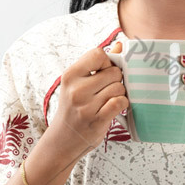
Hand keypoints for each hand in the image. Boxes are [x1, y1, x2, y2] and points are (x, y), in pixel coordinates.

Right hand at [47, 41, 126, 158]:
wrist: (62, 140)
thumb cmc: (73, 108)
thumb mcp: (78, 83)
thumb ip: (98, 64)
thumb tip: (119, 45)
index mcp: (70, 75)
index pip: (98, 53)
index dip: (107, 62)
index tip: (104, 73)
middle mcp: (76, 89)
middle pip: (113, 71)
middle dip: (116, 80)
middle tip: (106, 90)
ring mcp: (86, 106)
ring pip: (119, 87)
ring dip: (119, 93)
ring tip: (108, 100)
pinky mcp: (96, 121)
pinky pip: (120, 102)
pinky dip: (122, 104)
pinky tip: (115, 108)